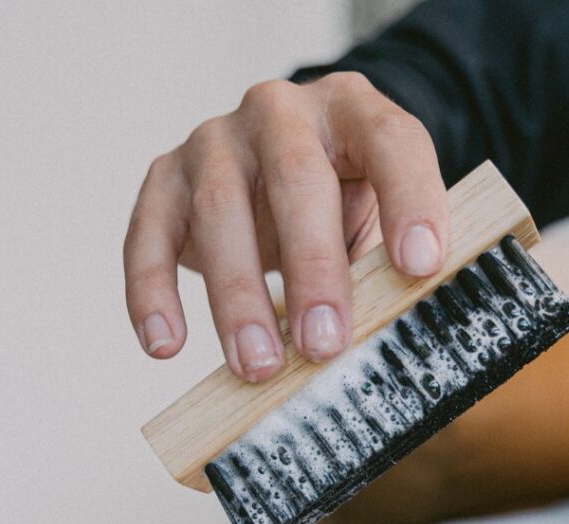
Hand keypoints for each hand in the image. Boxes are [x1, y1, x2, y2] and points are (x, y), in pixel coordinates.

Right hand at [124, 72, 448, 381]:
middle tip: (323, 345)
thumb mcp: (377, 220)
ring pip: (219, 210)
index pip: (392, 142)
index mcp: (354, 112)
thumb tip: (391, 336)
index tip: (420, 268)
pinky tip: (165, 345)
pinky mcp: (166, 178)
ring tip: (258, 366)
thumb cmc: (341, 206)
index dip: (410, 201)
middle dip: (314, 269)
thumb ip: (386, 263)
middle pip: (296, 178)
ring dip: (238, 297)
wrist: (280, 177)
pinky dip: (152, 292)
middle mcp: (281, 112)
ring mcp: (216, 141)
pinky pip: (148, 234)